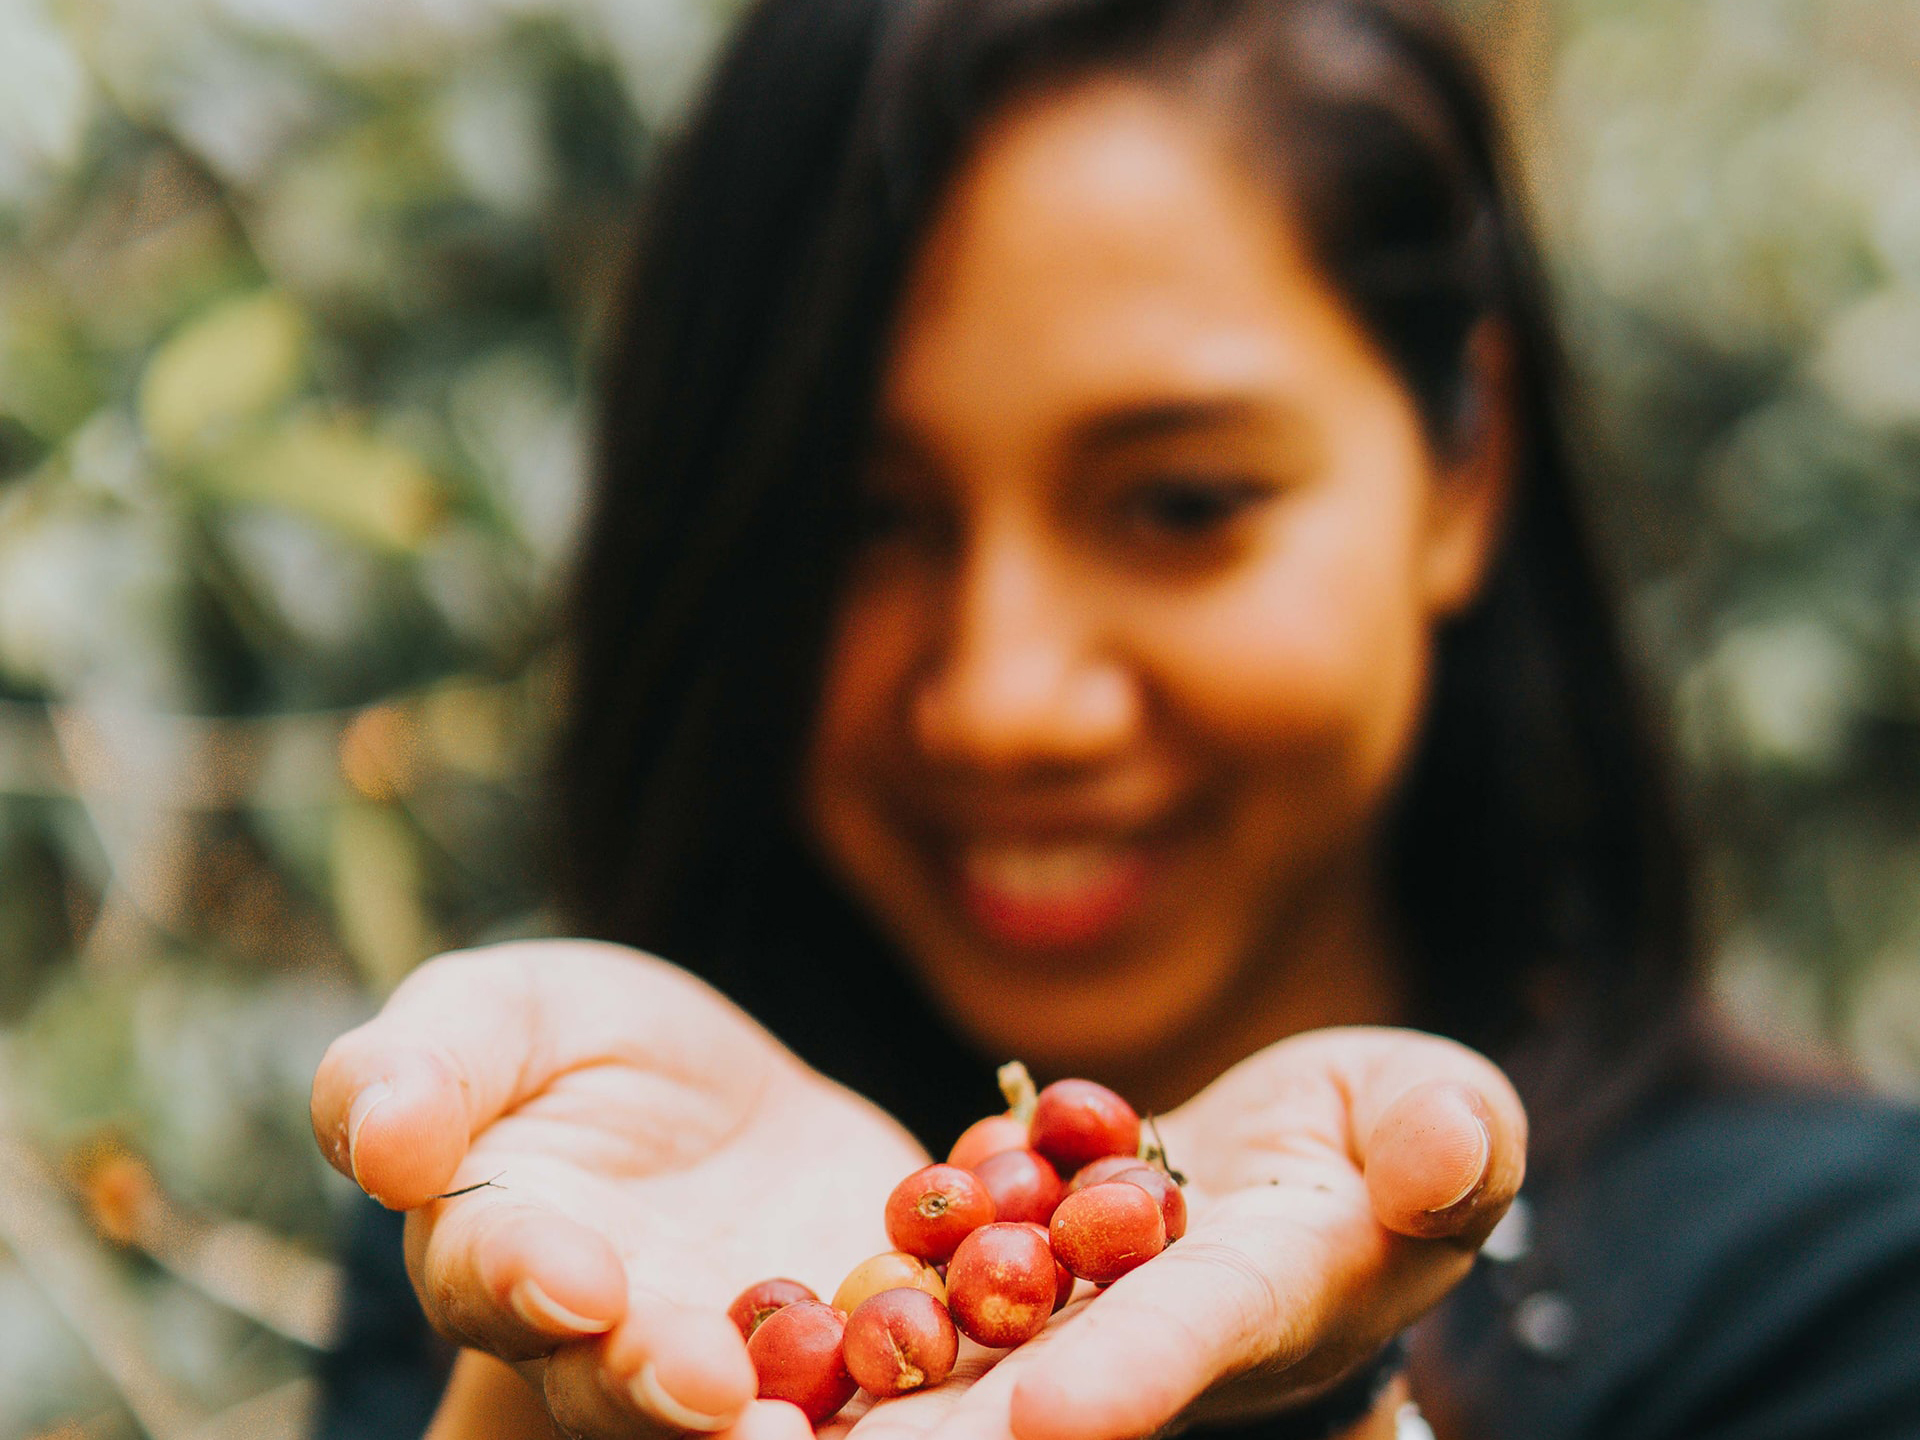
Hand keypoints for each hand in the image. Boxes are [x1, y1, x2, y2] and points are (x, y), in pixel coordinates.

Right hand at [311, 940, 930, 1439]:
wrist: (717, 1101)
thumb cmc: (576, 1046)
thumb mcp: (500, 1012)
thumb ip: (423, 1062)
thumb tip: (376, 1136)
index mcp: (499, 1249)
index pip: (494, 1277)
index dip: (527, 1281)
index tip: (574, 1278)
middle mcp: (606, 1339)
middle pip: (618, 1383)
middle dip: (660, 1382)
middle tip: (706, 1383)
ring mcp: (731, 1359)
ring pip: (740, 1413)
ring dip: (772, 1424)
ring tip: (803, 1427)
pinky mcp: (845, 1352)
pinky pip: (872, 1380)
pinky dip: (907, 1376)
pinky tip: (950, 1369)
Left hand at [831, 1027, 1522, 1439]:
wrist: (1279, 1164)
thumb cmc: (1376, 1139)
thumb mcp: (1429, 1113)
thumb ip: (1448, 1134)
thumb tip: (1446, 1149)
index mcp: (1265, 1298)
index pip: (1195, 1342)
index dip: (1129, 1377)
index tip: (1049, 1418)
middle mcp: (1146, 1333)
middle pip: (1043, 1387)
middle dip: (955, 1427)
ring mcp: (1061, 1313)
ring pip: (956, 1353)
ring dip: (870, 1385)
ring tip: (763, 1416)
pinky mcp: (997, 1275)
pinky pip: (913, 1285)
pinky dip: (842, 1313)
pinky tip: (756, 1336)